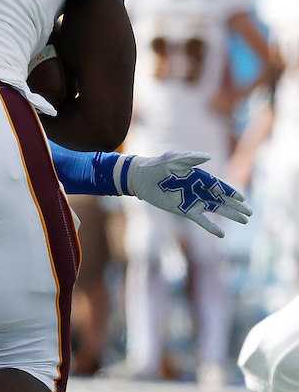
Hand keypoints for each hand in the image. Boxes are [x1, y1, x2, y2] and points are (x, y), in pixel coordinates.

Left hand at [126, 151, 252, 237]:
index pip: (220, 186)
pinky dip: (211, 227)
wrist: (140, 178)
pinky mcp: (183, 210)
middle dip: (236, 206)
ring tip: (244, 221)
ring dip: (229, 215)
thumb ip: (190, 159)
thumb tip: (209, 157)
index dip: (232, 192)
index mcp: (199, 176)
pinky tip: (222, 234)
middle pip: (222, 199)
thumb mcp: (173, 159)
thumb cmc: (157, 166)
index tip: (243, 198)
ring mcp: (192, 201)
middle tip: (250, 212)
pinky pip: (201, 220)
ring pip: (215, 210)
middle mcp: (199, 189)